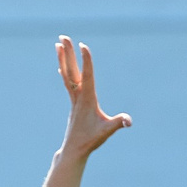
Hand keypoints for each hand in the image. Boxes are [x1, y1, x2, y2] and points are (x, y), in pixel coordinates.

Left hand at [53, 36, 130, 159]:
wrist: (74, 150)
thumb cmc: (90, 140)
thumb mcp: (106, 132)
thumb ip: (118, 123)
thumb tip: (128, 121)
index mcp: (87, 99)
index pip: (87, 76)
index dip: (86, 61)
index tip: (83, 46)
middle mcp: (78, 96)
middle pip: (72, 70)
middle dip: (68, 53)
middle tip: (64, 36)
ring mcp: (74, 99)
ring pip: (67, 74)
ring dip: (63, 58)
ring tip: (58, 43)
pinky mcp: (73, 102)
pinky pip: (67, 83)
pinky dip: (65, 71)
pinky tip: (61, 65)